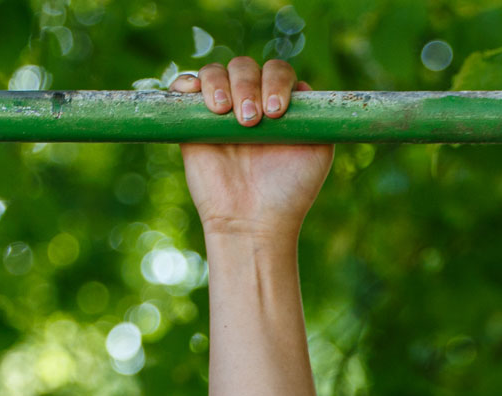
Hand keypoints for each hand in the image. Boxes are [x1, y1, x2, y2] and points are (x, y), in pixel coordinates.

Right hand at [171, 58, 332, 240]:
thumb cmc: (289, 192)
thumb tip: (301, 86)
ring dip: (219, 83)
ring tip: (224, 113)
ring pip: (215, 71)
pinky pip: (183, 85)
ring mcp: (219, 112)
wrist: (253, 222)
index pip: (277, 71)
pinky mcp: (191, 122)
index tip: (276, 112)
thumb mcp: (318, 151)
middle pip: (245, 67)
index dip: (276, 82)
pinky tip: (197, 98)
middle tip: (251, 121)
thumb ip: (317, 116)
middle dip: (248, 86)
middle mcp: (249, 102)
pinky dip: (187, 82)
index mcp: (278, 105)